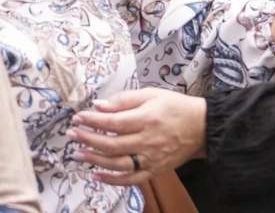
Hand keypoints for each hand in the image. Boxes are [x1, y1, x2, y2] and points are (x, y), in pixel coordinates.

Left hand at [69, 88, 205, 185]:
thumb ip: (125, 100)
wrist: (202, 126)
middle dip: (88, 139)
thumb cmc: (175, 107)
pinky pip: (131, 179)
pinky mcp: (155, 170)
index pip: (113, 122)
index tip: (78, 118)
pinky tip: (97, 175)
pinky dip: (113, 180)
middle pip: (112, 144)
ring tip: (78, 154)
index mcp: (147, 118)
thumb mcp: (152, 94)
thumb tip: (99, 105)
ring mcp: (151, 158)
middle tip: (72, 134)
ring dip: (95, 160)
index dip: (92, 121)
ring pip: (118, 164)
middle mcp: (148, 140)